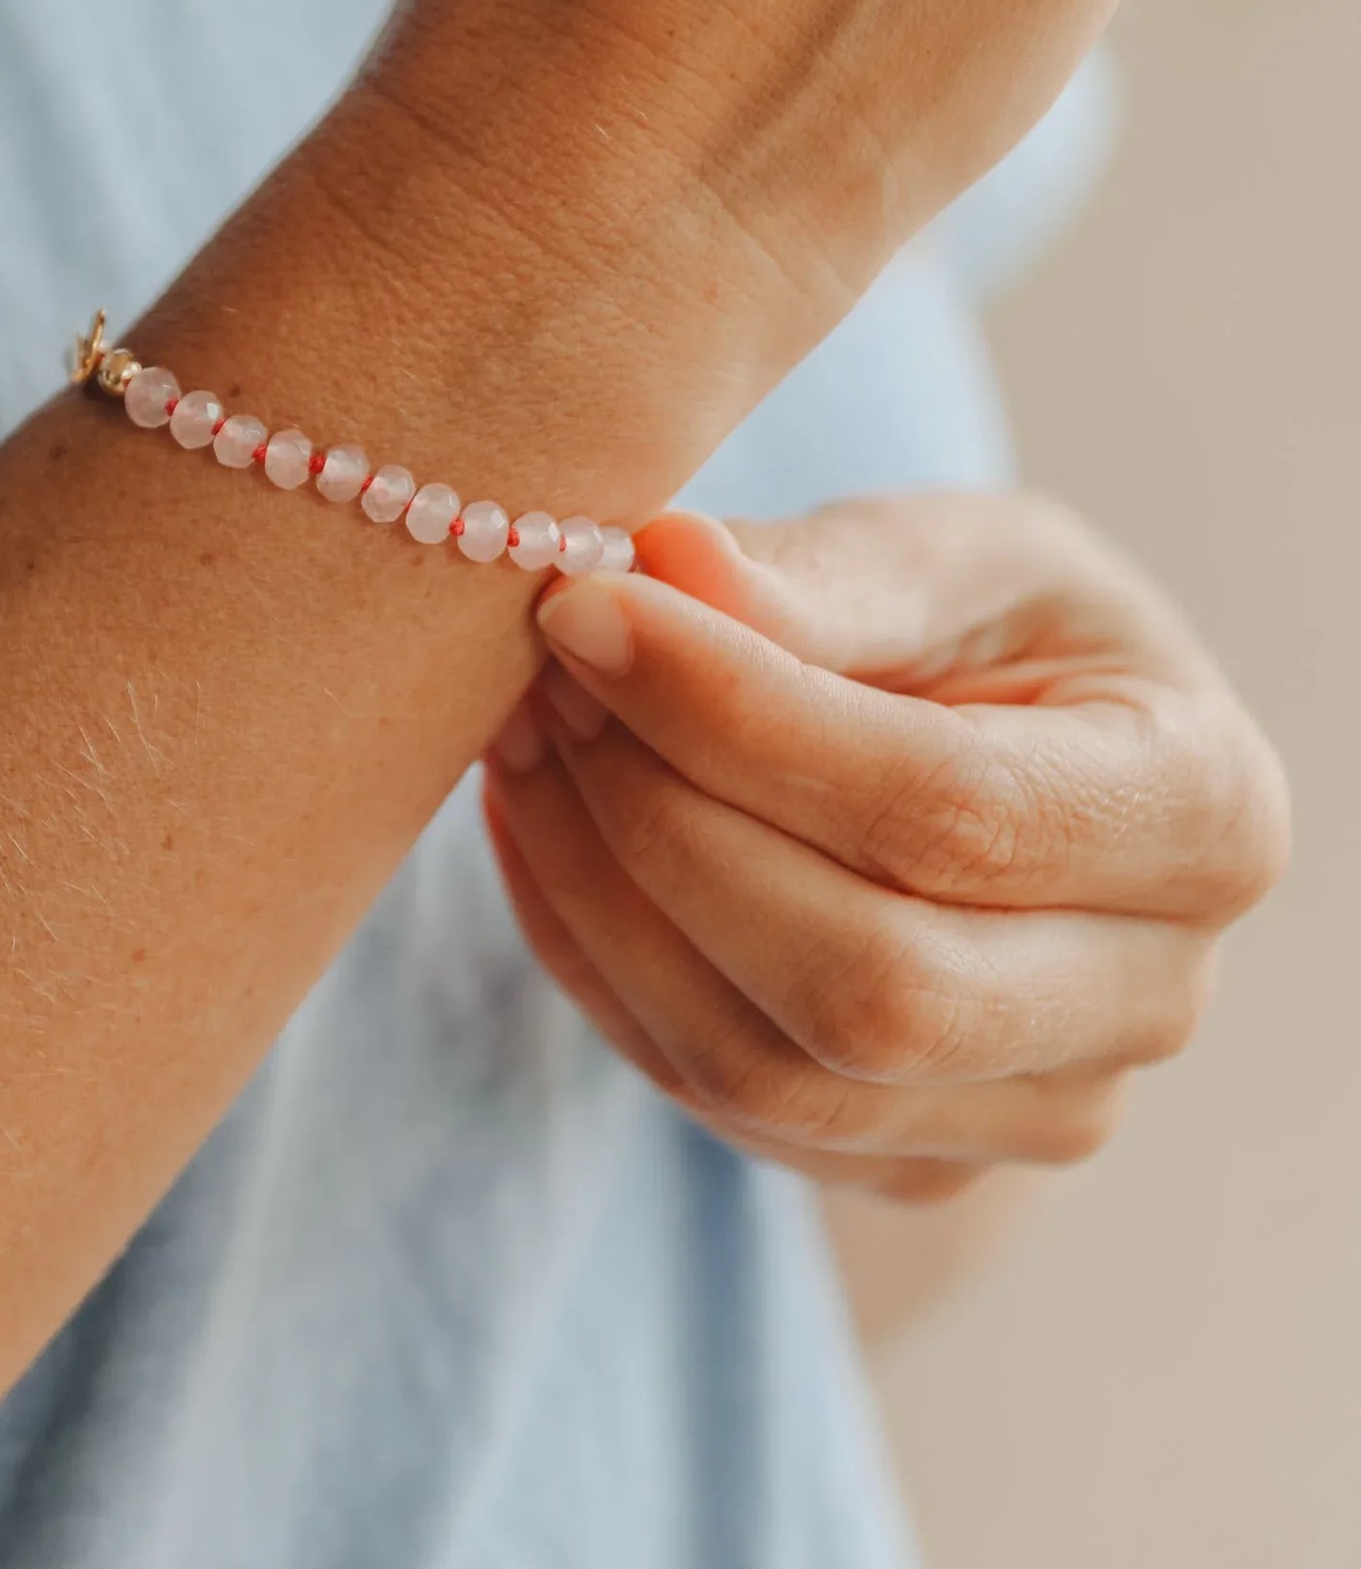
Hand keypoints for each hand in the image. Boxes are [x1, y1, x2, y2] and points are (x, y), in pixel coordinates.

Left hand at [481, 494, 1288, 1198]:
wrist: (1011, 766)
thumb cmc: (997, 635)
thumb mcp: (956, 557)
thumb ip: (828, 576)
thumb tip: (664, 566)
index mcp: (1202, 816)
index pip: (950, 810)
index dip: (742, 716)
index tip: (583, 608)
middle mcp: (1147, 1001)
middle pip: (869, 983)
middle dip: (662, 820)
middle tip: (542, 677)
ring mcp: (1033, 1115)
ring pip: (767, 1069)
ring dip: (601, 893)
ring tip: (522, 734)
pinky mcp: (909, 1167)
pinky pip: (710, 1096)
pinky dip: (592, 957)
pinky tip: (543, 824)